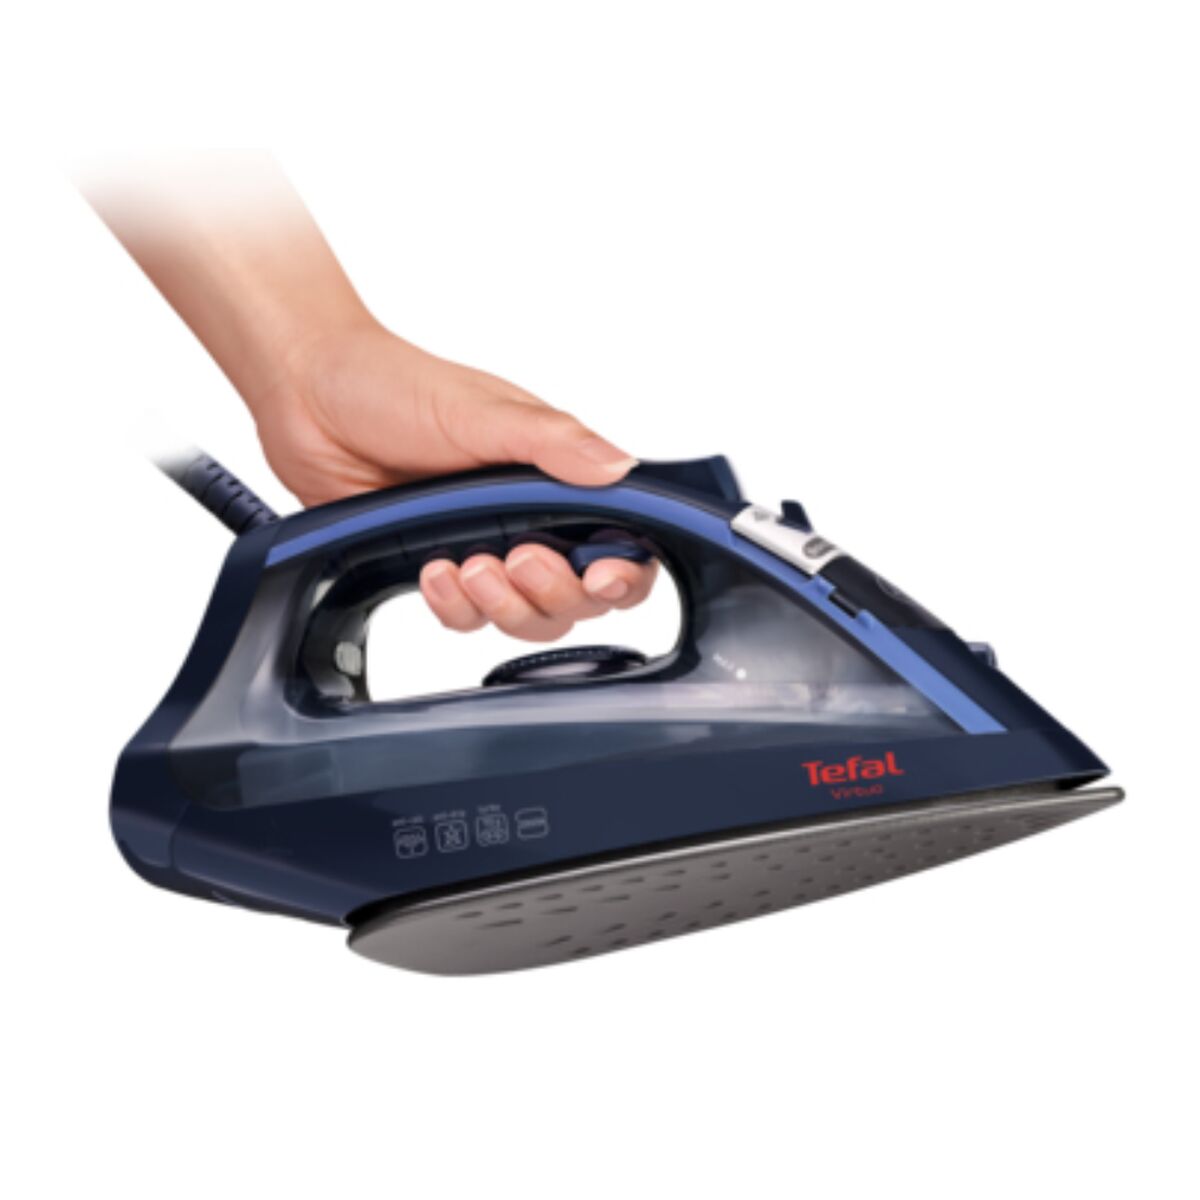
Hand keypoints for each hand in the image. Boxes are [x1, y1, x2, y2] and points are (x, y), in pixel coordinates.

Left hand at [253, 318, 657, 640]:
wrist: (308, 399)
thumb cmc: (394, 385)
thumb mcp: (483, 411)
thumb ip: (555, 443)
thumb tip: (619, 468)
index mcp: (557, 475)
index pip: (622, 541)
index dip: (624, 571)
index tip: (600, 574)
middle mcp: (529, 516)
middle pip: (579, 597)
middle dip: (555, 591)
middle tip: (519, 559)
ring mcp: (486, 545)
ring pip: (526, 616)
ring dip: (504, 605)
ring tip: (468, 566)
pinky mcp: (440, 567)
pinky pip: (466, 617)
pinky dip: (454, 606)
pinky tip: (432, 569)